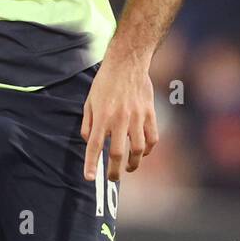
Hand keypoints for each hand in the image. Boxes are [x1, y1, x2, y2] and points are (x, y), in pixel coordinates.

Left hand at [81, 51, 157, 181]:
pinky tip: (143, 153)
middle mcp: (119, 119)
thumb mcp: (89, 101)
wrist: (127, 63)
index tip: (90, 178)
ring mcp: (136, 117)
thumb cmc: (105, 82)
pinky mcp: (149, 113)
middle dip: (114, 171)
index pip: (93, 146)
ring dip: (134, 163)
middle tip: (112, 178)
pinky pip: (152, 138)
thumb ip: (87, 123)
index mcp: (101, 117)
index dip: (91, 164)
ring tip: (129, 168)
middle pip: (116, 153)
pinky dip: (148, 149)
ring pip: (137, 149)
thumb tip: (88, 141)